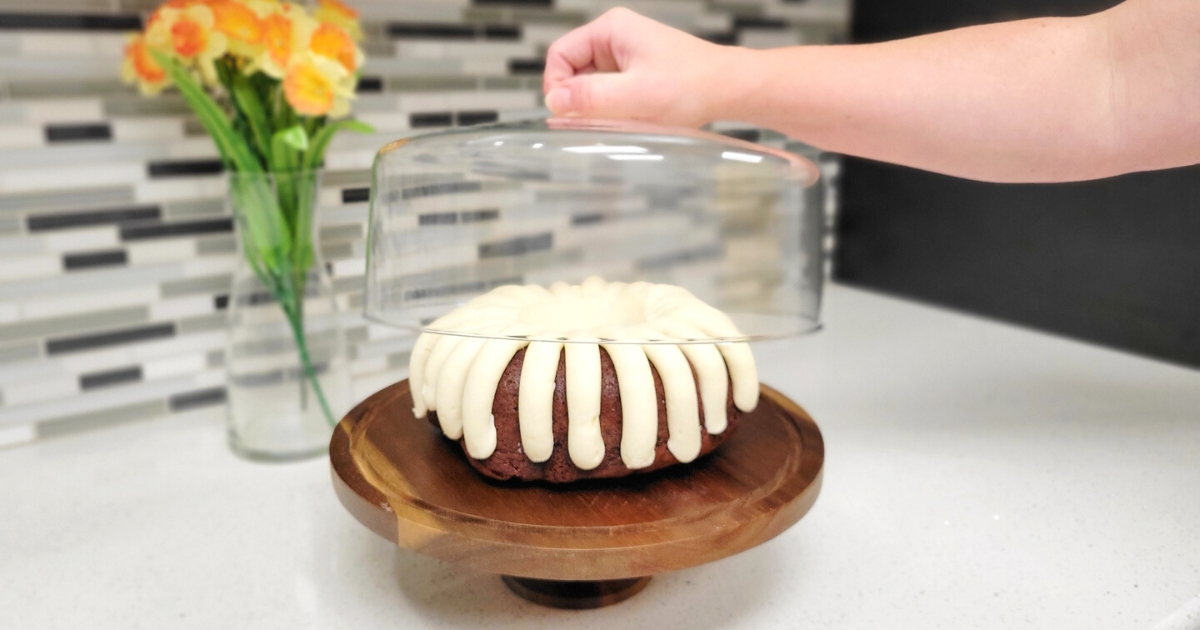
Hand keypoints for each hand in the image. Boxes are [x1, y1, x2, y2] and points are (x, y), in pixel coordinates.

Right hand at [543, 8, 746, 126]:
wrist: (729, 89)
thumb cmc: (692, 86)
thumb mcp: (636, 95)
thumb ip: (592, 97)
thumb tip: (553, 101)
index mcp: (610, 30)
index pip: (559, 55)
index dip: (557, 87)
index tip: (569, 115)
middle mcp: (615, 37)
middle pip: (573, 70)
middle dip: (580, 99)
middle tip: (598, 122)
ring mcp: (625, 55)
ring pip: (590, 84)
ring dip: (598, 106)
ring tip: (622, 119)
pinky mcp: (636, 73)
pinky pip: (609, 92)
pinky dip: (613, 109)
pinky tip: (632, 118)